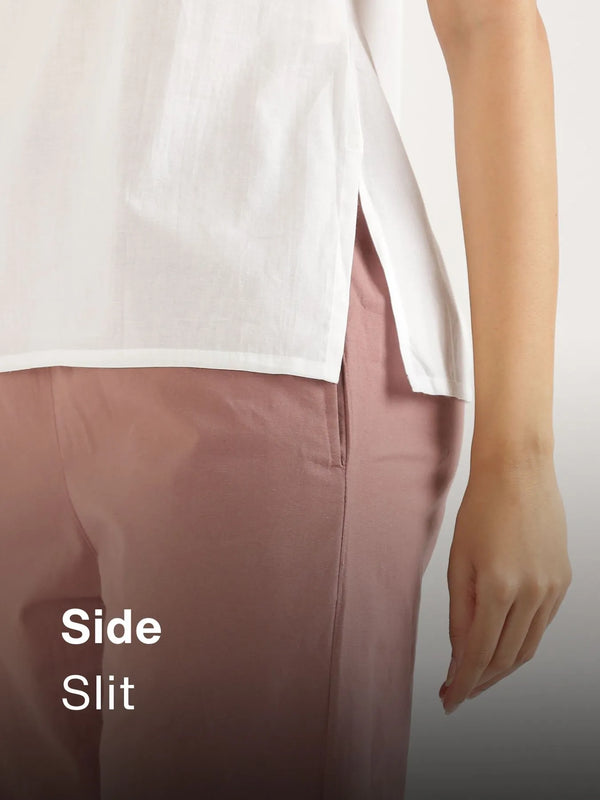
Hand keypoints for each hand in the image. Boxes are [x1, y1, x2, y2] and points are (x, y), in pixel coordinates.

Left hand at [439, 453, 571, 713]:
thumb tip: (459, 653)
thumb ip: (460, 612)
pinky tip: (502, 644)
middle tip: (457, 691)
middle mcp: (532, 593)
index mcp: (498, 587)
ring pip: (527, 648)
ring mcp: (552, 589)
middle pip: (506, 658)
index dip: (462, 683)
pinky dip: (520, 641)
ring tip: (477, 675)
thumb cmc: (480, 510)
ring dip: (501, 668)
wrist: (519, 472)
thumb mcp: (458, 561)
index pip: (478, 654)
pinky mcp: (563, 581)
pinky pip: (541, 625)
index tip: (448, 701)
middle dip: (480, 681)